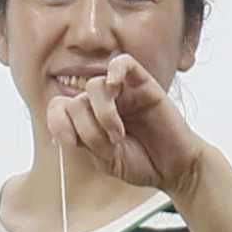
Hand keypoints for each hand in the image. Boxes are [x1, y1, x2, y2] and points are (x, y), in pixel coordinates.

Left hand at [47, 59, 214, 194]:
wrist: (173, 168)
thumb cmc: (141, 162)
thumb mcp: (104, 159)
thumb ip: (85, 139)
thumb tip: (66, 124)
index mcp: (88, 119)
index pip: (60, 108)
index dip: (58, 122)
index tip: (72, 141)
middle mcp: (102, 102)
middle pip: (76, 101)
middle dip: (89, 127)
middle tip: (111, 145)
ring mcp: (122, 91)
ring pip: (95, 85)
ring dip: (103, 113)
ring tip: (119, 134)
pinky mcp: (143, 83)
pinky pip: (123, 63)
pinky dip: (116, 70)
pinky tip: (116, 85)